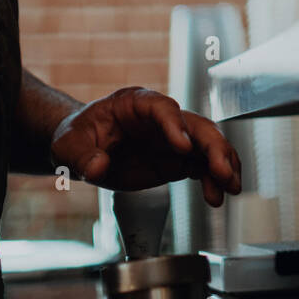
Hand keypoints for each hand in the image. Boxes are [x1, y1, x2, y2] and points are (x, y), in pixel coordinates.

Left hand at [50, 86, 241, 206]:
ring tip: (230, 186)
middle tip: (222, 171)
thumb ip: (82, 156)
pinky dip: (213, 178)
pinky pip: (201, 165)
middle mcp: (160, 117)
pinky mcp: (176, 159)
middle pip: (194, 124)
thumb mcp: (68, 145)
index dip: (174, 125)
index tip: (183, 147)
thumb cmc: (77, 136)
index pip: (161, 108)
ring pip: (206, 144)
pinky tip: (218, 195)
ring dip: (222, 163)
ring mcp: (172, 138)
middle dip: (212, 147)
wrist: (83, 146)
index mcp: (135, 103)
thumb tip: (99, 168)